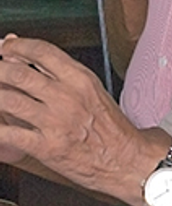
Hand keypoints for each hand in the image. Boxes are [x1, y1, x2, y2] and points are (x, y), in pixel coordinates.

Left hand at [0, 36, 168, 204]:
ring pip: (8, 100)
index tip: (5, 47)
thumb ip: (58, 71)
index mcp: (81, 79)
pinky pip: (9, 134)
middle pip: (19, 73)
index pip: (42, 51)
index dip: (17, 46)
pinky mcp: (46, 147)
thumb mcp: (90, 89)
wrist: (125, 159)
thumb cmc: (110, 127)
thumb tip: (25, 53)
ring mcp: (55, 122)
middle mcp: (67, 97)